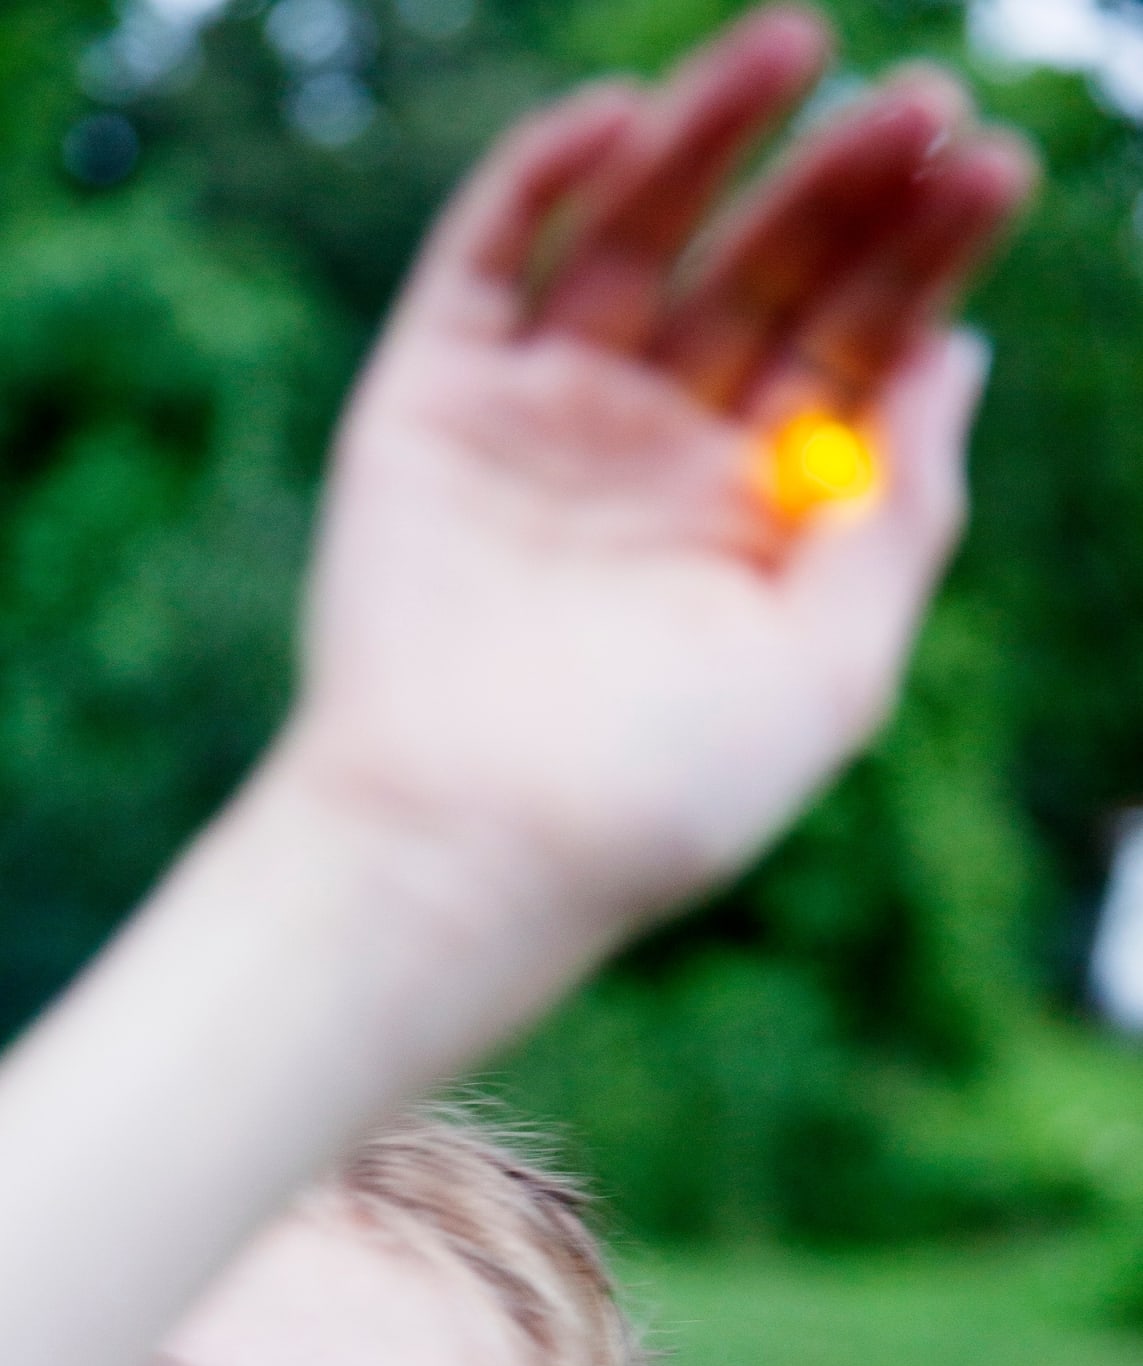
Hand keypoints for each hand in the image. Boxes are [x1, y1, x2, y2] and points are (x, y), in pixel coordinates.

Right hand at [291, 5, 1034, 937]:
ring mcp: (542, 421)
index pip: (852, 352)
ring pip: (634, 240)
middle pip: (763, 280)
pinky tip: (623, 120)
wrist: (472, 847)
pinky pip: (487, 262)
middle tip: (919, 106)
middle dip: (843, 192)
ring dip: (711, 143)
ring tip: (795, 50)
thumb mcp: (832, 667)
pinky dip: (542, 181)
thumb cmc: (662, 787)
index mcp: (757, 519)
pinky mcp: (429, 405)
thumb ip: (899, 514)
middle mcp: (656, 455)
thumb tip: (958, 359)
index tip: (993, 174)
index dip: (922, 263)